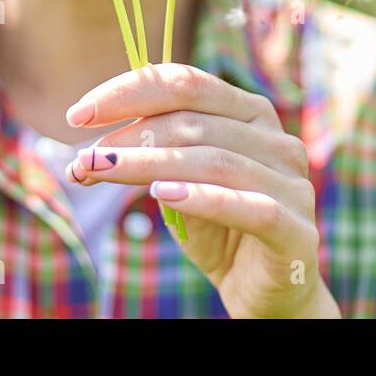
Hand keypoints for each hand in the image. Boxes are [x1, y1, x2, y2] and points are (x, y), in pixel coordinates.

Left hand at [64, 63, 340, 317]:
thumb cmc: (218, 229)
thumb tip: (92, 151)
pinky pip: (250, 206)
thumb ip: (153, 156)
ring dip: (149, 164)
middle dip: (130, 136)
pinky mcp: (297, 230)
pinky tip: (162, 195)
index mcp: (251, 113)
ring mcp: (293, 183)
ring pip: (213, 161)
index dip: (130, 91)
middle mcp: (277, 140)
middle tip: (84, 159)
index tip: (79, 114)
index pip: (187, 84)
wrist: (263, 291)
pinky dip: (203, 198)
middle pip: (194, 122)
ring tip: (100, 172)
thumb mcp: (178, 184)